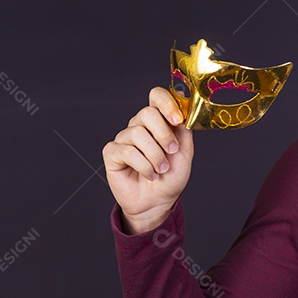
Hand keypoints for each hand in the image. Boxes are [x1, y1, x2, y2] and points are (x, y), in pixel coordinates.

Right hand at [102, 86, 193, 233]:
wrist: (158, 201)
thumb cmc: (171, 177)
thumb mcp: (185, 152)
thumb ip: (183, 130)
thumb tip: (181, 112)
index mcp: (158, 121)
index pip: (156, 96)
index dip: (166, 103)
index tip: (177, 121)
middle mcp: (139, 126)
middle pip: (147, 113)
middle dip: (164, 135)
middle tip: (172, 152)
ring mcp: (124, 138)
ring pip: (137, 134)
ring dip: (155, 155)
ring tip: (161, 169)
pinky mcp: (112, 152)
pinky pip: (127, 151)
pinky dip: (144, 165)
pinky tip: (150, 174)